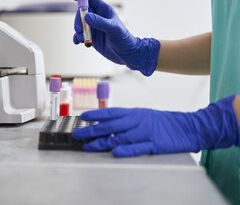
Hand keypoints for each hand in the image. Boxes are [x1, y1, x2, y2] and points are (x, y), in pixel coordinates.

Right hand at [68, 0, 160, 75]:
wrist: (126, 54)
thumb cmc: (123, 39)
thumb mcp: (113, 29)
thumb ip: (100, 22)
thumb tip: (86, 17)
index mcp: (104, 10)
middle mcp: (97, 17)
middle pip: (82, 13)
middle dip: (78, 20)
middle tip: (79, 30)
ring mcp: (93, 27)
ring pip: (79, 24)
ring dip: (78, 31)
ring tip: (82, 39)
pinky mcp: (91, 37)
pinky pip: (79, 35)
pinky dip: (77, 38)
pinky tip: (78, 42)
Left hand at [72, 95, 239, 156]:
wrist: (187, 126)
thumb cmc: (162, 121)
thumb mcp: (143, 114)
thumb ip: (126, 118)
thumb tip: (106, 122)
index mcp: (134, 112)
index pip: (110, 112)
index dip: (95, 115)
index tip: (82, 118)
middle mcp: (136, 121)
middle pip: (110, 126)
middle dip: (91, 131)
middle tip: (77, 135)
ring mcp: (145, 132)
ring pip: (119, 137)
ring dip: (102, 142)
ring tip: (88, 147)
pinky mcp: (154, 144)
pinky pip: (137, 147)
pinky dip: (125, 150)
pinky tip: (114, 152)